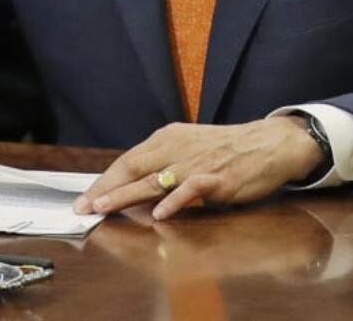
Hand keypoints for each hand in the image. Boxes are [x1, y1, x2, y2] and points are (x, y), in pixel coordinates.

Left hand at [73, 118, 322, 220]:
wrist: (268, 143)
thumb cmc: (226, 149)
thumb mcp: (188, 148)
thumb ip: (163, 163)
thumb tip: (135, 185)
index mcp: (168, 139)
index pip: (128, 159)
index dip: (105, 179)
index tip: (86, 197)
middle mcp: (176, 148)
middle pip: (133, 168)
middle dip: (105, 189)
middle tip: (84, 206)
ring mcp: (195, 163)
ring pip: (153, 180)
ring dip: (125, 195)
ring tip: (104, 208)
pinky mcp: (216, 178)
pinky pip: (190, 190)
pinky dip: (174, 201)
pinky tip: (159, 214)